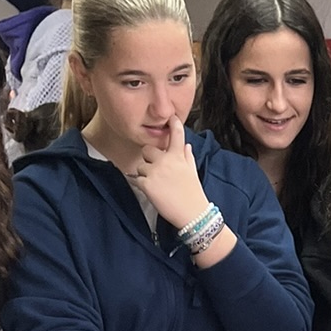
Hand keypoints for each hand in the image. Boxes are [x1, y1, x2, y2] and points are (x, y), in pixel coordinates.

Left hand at [127, 115, 208, 232]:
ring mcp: (155, 171)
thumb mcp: (192, 172)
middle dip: (149, 159)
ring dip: (145, 175)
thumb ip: (186, 157)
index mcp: (178, 156)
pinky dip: (142, 186)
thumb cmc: (193, 194)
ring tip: (158, 186)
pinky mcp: (146, 184)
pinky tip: (153, 192)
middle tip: (156, 171)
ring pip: (141, 166)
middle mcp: (166, 160)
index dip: (173, 124)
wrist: (192, 214)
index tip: (171, 117)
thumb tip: (186, 146)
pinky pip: (137, 180)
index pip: (176, 134)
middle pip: (147, 150)